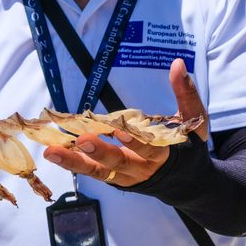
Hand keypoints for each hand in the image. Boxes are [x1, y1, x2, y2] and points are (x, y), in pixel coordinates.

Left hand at [42, 58, 207, 185]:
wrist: (186, 182)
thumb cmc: (189, 145)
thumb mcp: (193, 120)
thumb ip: (186, 93)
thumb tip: (178, 64)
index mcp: (164, 154)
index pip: (149, 147)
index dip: (135, 141)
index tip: (121, 130)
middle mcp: (142, 168)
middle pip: (119, 162)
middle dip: (101, 152)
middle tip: (83, 140)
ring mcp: (126, 177)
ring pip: (99, 171)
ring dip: (75, 162)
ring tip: (52, 151)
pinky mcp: (115, 179)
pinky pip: (93, 172)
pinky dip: (74, 163)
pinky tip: (54, 152)